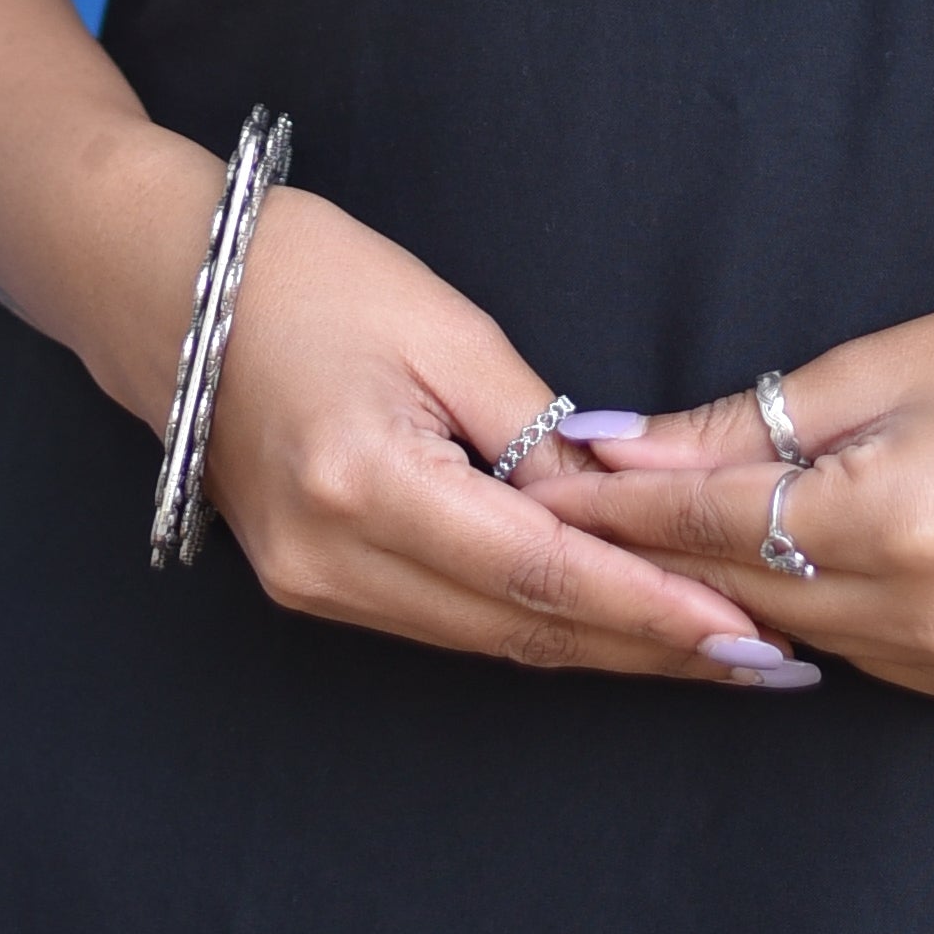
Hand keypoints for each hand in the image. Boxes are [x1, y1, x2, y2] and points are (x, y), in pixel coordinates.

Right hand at [196, 183, 812, 687]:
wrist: (166, 287)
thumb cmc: (304, 274)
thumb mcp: (441, 325)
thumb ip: (537, 427)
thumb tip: (623, 498)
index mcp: (364, 488)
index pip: (539, 571)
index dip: (649, 606)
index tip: (744, 627)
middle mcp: (333, 564)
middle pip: (521, 628)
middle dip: (650, 646)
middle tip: (768, 659)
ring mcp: (315, 587)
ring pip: (491, 640)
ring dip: (605, 647)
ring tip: (717, 651)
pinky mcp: (315, 586)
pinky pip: (450, 622)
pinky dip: (537, 624)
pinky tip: (614, 625)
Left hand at [521, 276, 933, 705]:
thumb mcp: (891, 360)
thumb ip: (744, 425)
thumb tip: (619, 451)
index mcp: (900, 525)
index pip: (709, 524)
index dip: (613, 504)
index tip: (537, 482)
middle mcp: (927, 620)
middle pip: (737, 589)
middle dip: (648, 551)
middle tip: (561, 506)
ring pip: (794, 628)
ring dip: (730, 579)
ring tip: (662, 526)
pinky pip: (861, 650)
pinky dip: (818, 603)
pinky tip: (799, 553)